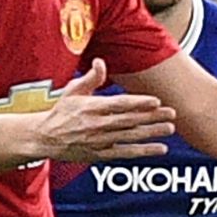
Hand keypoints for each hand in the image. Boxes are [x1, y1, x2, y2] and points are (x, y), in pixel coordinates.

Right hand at [27, 60, 175, 162]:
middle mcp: (95, 124)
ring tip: (170, 128)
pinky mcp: (100, 154)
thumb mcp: (72, 92)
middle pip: (128, 120)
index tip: (156, 100)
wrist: (44, 138)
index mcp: (90, 107)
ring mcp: (99, 141)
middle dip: (151, 117)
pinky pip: (125, 153)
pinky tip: (160, 148)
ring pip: (129, 137)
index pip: (118, 104)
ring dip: (151, 133)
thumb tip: (100, 61)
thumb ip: (91, 78)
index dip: (137, 103)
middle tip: (172, 113)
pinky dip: (143, 151)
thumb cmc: (61, 112)